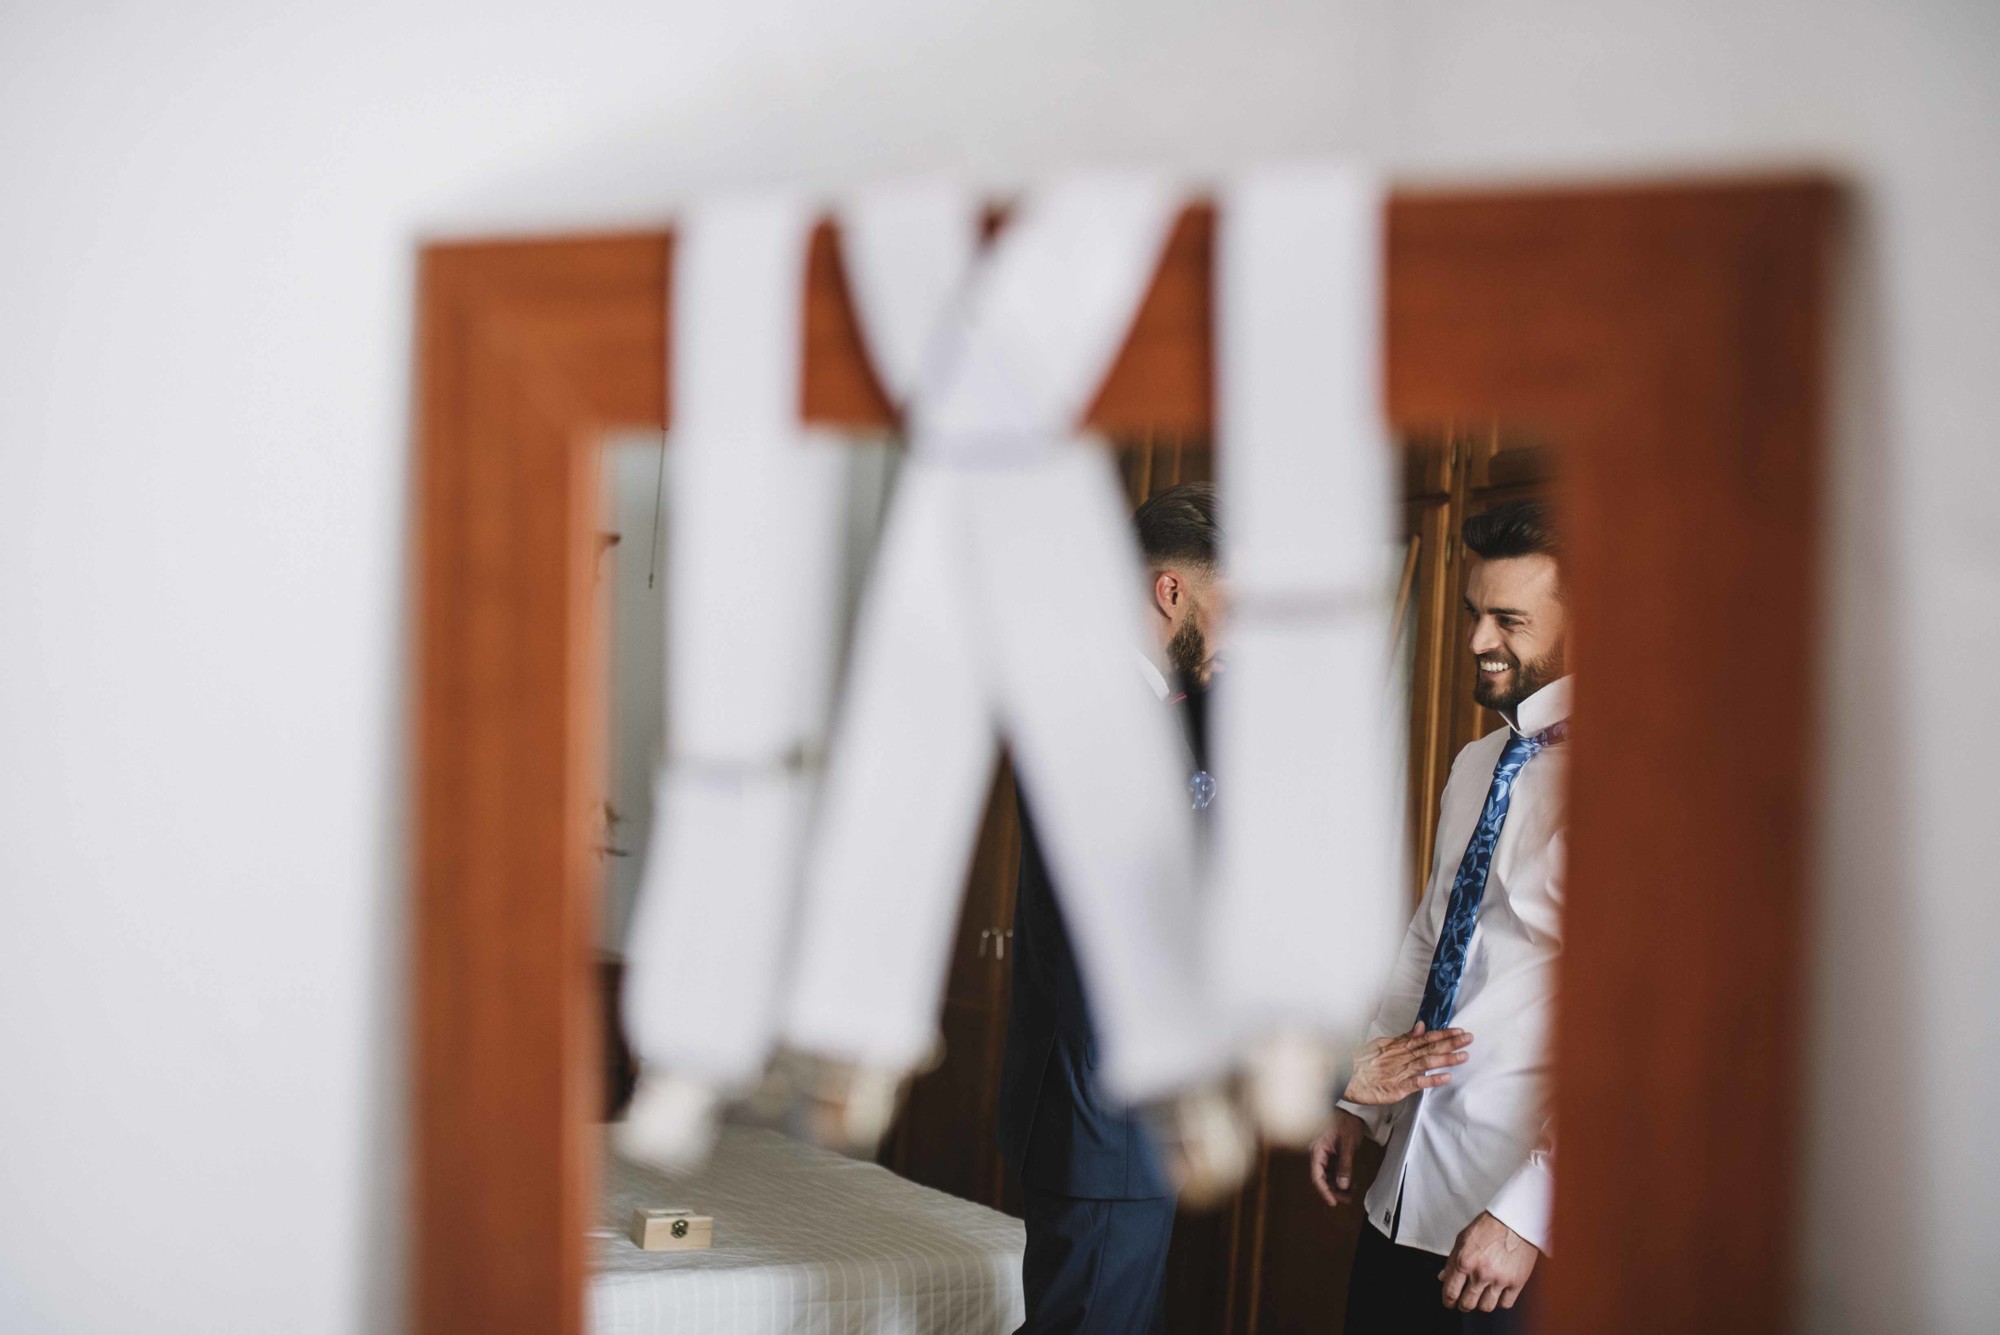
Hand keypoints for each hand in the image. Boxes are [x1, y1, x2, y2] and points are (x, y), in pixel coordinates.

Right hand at [1308, 1108, 1368, 1208]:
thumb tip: (1343, 1185)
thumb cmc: (1346, 1121)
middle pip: (1321, 1177)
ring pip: (1328, 1174)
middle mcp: (1318, 1153)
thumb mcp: (1347, 1144)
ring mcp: (1324, 1153)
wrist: (1351, 1108)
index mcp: (1317, 1150)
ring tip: (1351, 1193)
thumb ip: (1345, 1166)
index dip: (1324, 1191)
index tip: (1333, 1202)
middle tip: (1347, 1199)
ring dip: (1338, 1185)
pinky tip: (1351, 1183)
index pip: (1317, 1176)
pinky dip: (1341, 1177)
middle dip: (1333, 1190)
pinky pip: (1333, 1168)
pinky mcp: (1331, 1152)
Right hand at [1342, 1022, 1471, 1105]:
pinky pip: (1417, 1082)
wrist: (1343, 1076)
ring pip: (1427, 1062)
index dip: (1443, 1034)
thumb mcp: (1382, 1044)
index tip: (1458, 1031)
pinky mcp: (1397, 1087)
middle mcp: (1401, 1056)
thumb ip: (1403, 1038)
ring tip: (1464, 1056)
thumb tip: (1421, 1027)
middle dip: (1450, 1043)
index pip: (1425, 1038)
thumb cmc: (1360, 1063)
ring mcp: (1400, 1071)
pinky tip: (1447, 1077)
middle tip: (1469, 1038)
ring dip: (1446, 1059)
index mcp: (1398, 1046)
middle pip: (1429, 1048)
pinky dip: (1432, 1080)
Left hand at [1438, 1211, 1537, 1312]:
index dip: (1448, 1301)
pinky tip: (1498, 1292)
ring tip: (1482, 1295)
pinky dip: (1500, 1301)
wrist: (1515, 1220)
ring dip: (1482, 1303)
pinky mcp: (1517, 1282)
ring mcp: (1499, 1279)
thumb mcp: (1463, 1239)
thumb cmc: (1488, 1226)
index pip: (1450, 1292)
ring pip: (1486, 1307)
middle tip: (1465, 1300)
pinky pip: (1505, 1304)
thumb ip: (1452, 1260)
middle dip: (1463, 1304)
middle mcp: (1481, 1273)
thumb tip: (1442, 1278)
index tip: (1449, 1303)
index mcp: (1464, 1261)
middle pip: (1467, 1304)